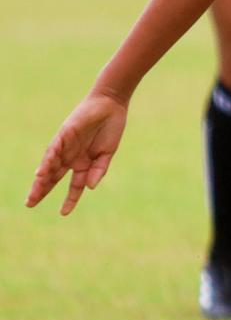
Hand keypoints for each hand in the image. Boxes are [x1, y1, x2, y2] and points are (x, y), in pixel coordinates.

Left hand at [26, 91, 128, 214]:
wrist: (110, 105)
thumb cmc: (110, 128)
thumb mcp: (106, 154)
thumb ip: (98, 170)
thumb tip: (89, 187)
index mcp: (83, 163)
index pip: (73, 185)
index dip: (69, 199)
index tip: (63, 213)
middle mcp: (71, 157)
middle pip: (53, 177)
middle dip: (42, 190)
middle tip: (30, 204)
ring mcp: (66, 146)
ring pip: (50, 166)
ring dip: (41, 180)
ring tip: (33, 194)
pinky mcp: (64, 135)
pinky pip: (53, 151)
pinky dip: (47, 162)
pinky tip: (40, 173)